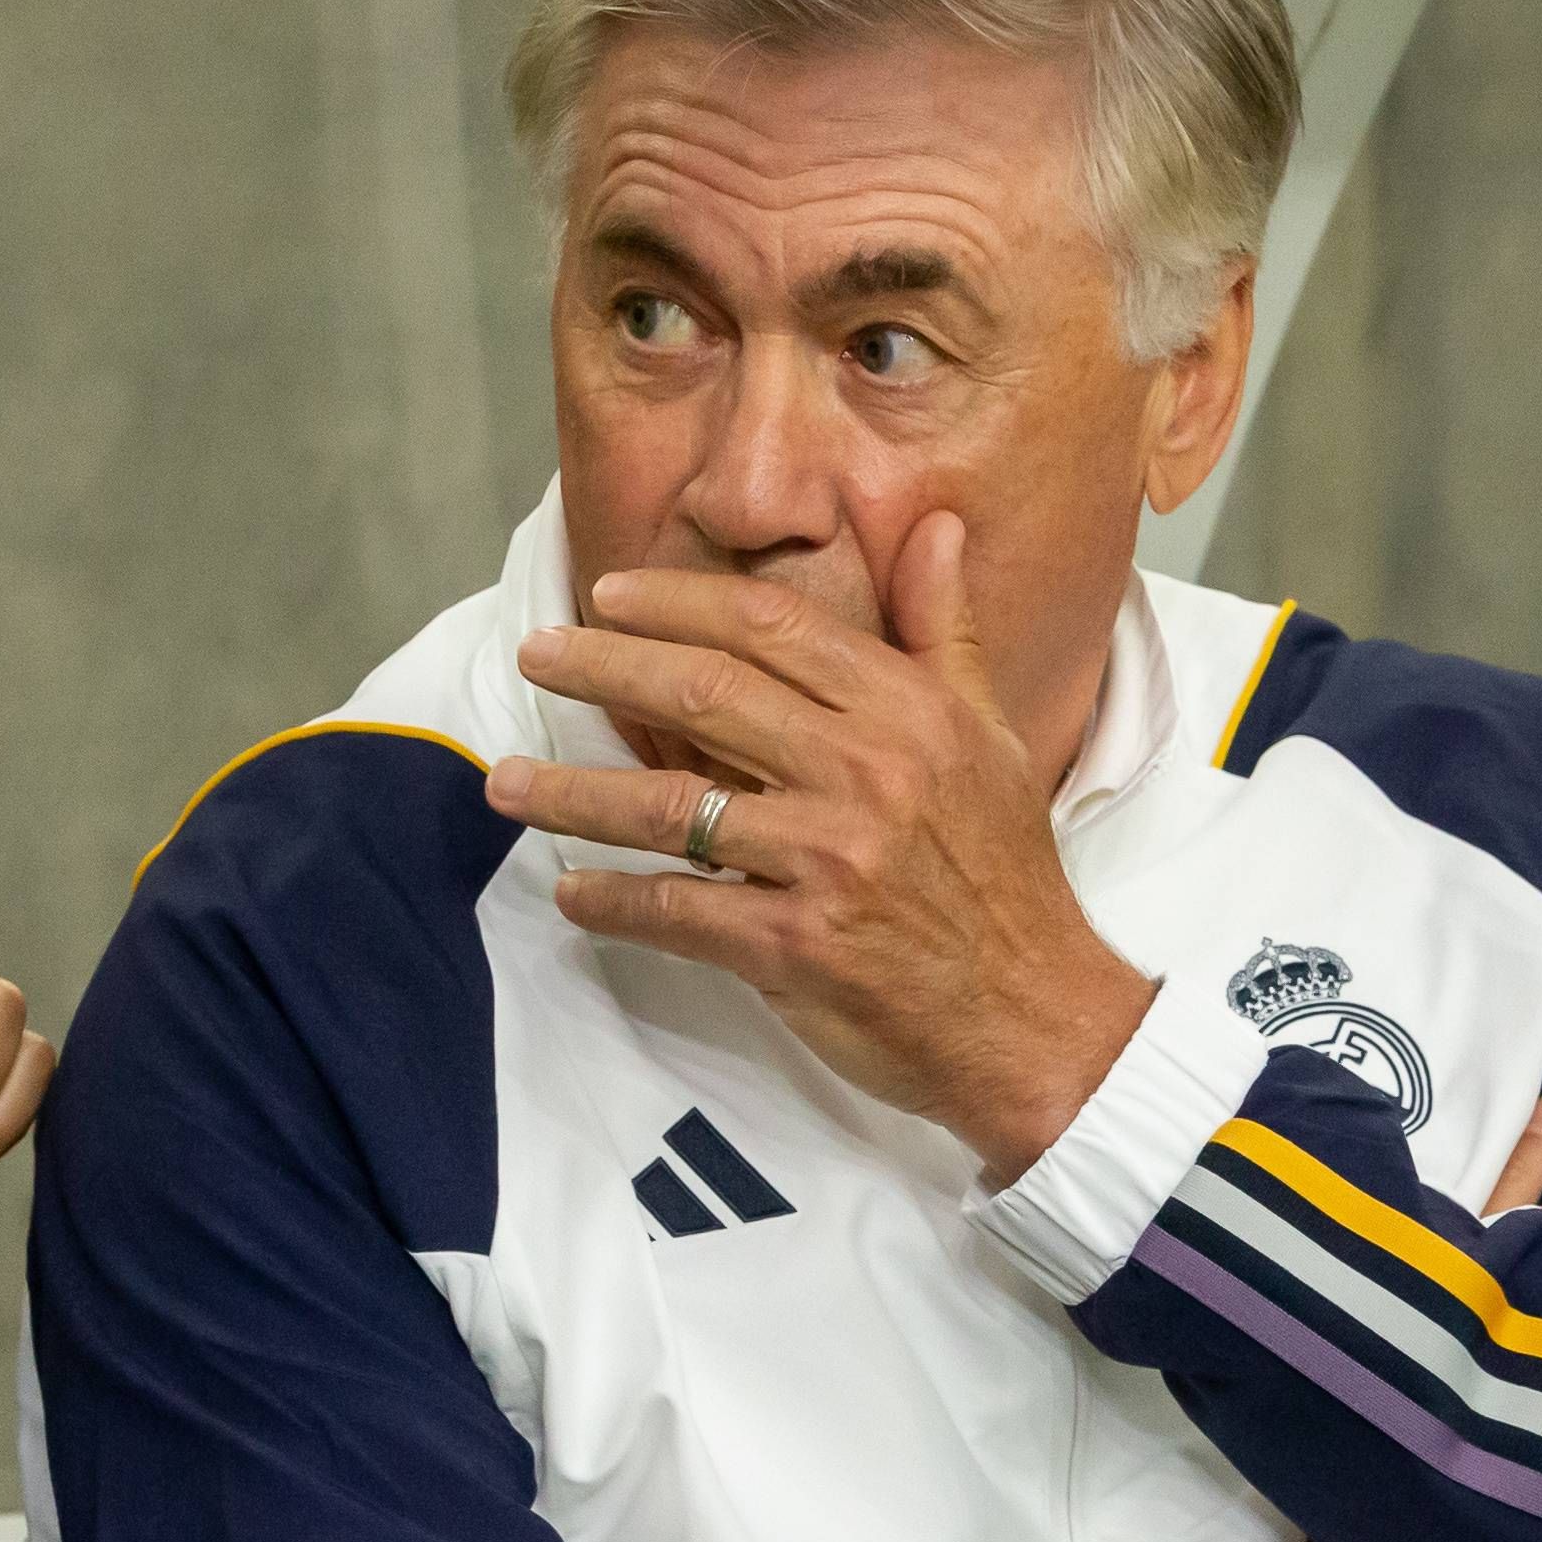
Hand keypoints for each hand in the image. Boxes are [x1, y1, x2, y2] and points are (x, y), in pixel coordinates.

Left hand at [483, 510, 1151, 1182]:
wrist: (1038, 1015)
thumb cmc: (1004, 871)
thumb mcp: (991, 736)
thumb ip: (945, 630)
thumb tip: (938, 526)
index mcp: (907, 710)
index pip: (768, 626)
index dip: (675, 601)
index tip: (606, 595)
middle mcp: (865, 772)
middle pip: (701, 694)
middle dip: (601, 668)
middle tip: (534, 658)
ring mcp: (827, 859)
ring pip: (667, 808)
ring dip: (572, 793)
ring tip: (503, 781)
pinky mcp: (795, 945)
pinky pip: (676, 910)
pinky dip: (611, 901)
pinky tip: (570, 890)